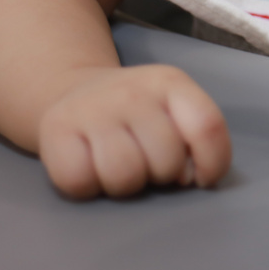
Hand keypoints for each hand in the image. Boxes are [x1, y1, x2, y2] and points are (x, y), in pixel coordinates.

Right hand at [36, 65, 230, 198]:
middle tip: (146, 162)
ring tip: (120, 167)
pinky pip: (80, 181)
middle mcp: (132, 92)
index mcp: (171, 83)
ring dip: (125, 185)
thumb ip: (194, 135)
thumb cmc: (134, 113)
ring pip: (124, 176)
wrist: (71, 91)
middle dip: (161, 175)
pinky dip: (87, 186)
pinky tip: (89, 168)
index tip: (199, 178)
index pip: (208, 126)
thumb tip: (188, 176)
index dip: (213, 163)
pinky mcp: (55, 130)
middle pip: (166, 161)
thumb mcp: (173, 109)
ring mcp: (91, 109)